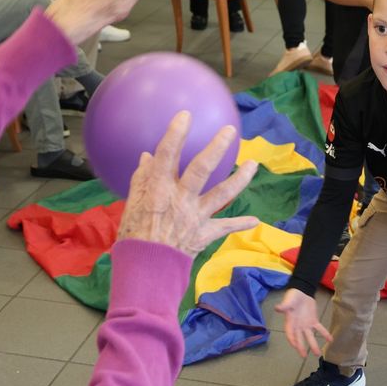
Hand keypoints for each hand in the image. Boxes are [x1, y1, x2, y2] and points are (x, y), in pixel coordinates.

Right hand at [118, 111, 258, 256]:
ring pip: (222, 193)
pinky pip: (225, 227)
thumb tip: (146, 157)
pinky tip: (255, 220)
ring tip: (254, 165)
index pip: (167, 155)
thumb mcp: (131, 205)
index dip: (176, 133)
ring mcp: (195, 216)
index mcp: (159, 189)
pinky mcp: (204, 234)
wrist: (146, 270)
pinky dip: (240, 224)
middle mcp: (180, 199)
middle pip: (201, 168)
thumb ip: (141, 180)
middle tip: (230, 131)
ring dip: (240, 179)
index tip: (186, 115)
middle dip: (217, 148)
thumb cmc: (133, 237)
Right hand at [275, 289, 332, 357]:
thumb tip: (277, 308)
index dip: (292, 340)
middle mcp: (298, 326)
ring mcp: (306, 325)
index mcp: (290, 322)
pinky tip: (330, 340)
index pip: (290, 333)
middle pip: (299, 338)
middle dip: (301, 347)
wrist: (302, 292)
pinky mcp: (313, 321)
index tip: (295, 346)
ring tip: (318, 353)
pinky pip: (319, 329)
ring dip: (313, 345)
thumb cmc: (292, 297)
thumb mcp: (288, 301)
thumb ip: (284, 306)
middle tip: (304, 356)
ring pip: (310, 336)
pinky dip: (325, 334)